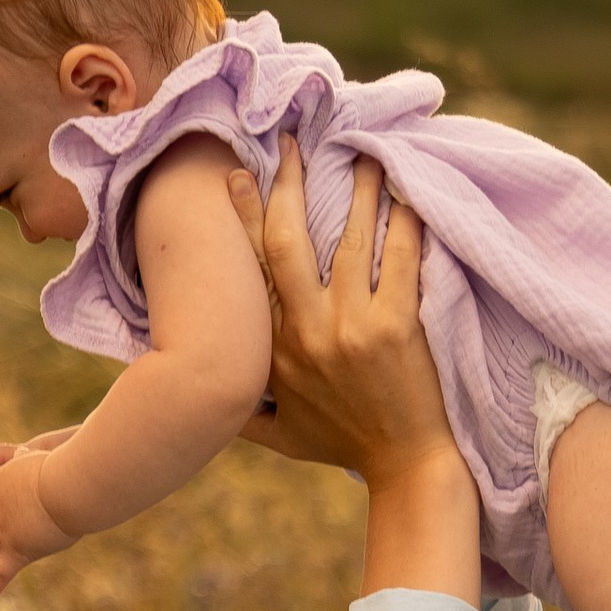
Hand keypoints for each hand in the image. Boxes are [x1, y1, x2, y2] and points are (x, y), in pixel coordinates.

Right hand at [227, 139, 476, 598]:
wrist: (405, 467)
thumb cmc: (344, 445)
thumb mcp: (280, 436)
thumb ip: (241, 414)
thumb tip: (204, 397)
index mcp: (276, 350)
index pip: (253, 271)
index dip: (244, 218)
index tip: (237, 177)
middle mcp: (306, 332)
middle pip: (286, 242)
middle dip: (287, 186)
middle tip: (293, 143)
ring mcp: (351, 327)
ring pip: (349, 241)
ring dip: (357, 191)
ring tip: (363, 153)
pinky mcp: (396, 327)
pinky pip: (400, 260)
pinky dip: (404, 223)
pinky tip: (407, 193)